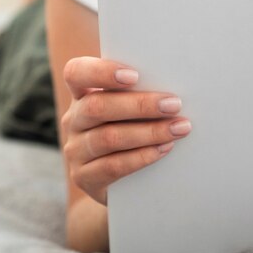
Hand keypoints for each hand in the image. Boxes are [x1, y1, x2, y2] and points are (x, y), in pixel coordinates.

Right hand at [62, 57, 191, 205]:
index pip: (76, 72)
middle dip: (140, 105)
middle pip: (97, 106)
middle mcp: (73, 119)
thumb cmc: (132, 126)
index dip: (101, 72)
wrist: (123, 180)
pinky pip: (113, 166)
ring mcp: (75, 150)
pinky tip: (164, 148)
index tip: (134, 76)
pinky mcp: (84, 177)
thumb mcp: (128, 106)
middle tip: (174, 104)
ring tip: (179, 128)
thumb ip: (139, 91)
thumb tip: (172, 81)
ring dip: (149, 132)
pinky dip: (142, 156)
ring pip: (109, 137)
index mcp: (81, 93)